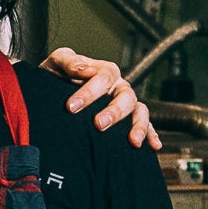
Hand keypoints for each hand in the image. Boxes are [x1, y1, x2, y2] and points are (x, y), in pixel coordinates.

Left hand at [40, 47, 162, 149]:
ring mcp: (126, 105)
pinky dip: (151, 135)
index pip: (104, 77)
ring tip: (133, 141)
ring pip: (139, 112)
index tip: (71, 106)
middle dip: (114, 111)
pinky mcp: (129, 122)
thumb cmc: (57, 77)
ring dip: (138, 126)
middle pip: (126, 96)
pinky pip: (146, 127)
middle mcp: (119, 88)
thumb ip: (69, 62)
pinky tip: (154, 146)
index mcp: (105, 72)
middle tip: (98, 124)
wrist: (54, 96)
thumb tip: (86, 70)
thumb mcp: (58, 63)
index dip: (89, 92)